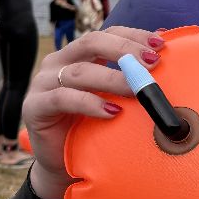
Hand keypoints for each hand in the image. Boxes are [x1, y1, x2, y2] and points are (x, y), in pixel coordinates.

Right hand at [21, 27, 165, 198]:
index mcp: (79, 55)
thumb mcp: (116, 98)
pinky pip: (63, 98)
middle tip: (151, 63)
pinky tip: (111, 112)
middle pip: (91, 43)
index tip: (160, 43)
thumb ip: (132, 77)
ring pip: (80, 72)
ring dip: (113, 79)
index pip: (107, 34)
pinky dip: (90, 103)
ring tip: (137, 90)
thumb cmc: (94, 127)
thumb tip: (164, 49)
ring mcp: (43, 83)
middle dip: (125, 50)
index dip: (133, 35)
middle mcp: (59, 63)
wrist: (64, 163)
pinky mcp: (34, 106)